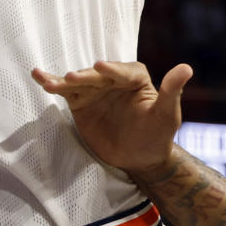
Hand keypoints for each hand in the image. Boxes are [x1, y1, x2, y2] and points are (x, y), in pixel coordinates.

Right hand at [32, 59, 190, 175]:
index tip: (101, 67)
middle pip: (95, 76)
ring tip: (46, 79)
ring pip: (77, 81)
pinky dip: (52, 84)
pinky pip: (65, 91)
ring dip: (61, 80)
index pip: (123, 72)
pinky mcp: (80, 101)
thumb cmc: (158, 135)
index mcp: (134, 77)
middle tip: (72, 79)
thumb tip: (186, 67)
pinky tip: (39, 76)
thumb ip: (172, 92)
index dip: (113, 70)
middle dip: (84, 77)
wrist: (139, 158)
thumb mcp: (167, 116)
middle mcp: (112, 78)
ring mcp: (94, 89)